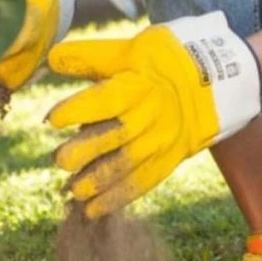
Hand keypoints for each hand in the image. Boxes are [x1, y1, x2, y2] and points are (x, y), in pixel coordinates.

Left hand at [46, 11, 261, 218]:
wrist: (211, 83)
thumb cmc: (162, 62)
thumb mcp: (131, 49)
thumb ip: (91, 57)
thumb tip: (50, 58)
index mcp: (140, 84)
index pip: (106, 98)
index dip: (78, 109)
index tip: (53, 119)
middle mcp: (150, 116)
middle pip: (116, 136)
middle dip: (85, 151)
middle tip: (60, 159)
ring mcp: (160, 141)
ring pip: (127, 166)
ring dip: (98, 181)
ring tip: (74, 190)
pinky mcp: (167, 160)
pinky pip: (140, 183)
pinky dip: (116, 199)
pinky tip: (92, 211)